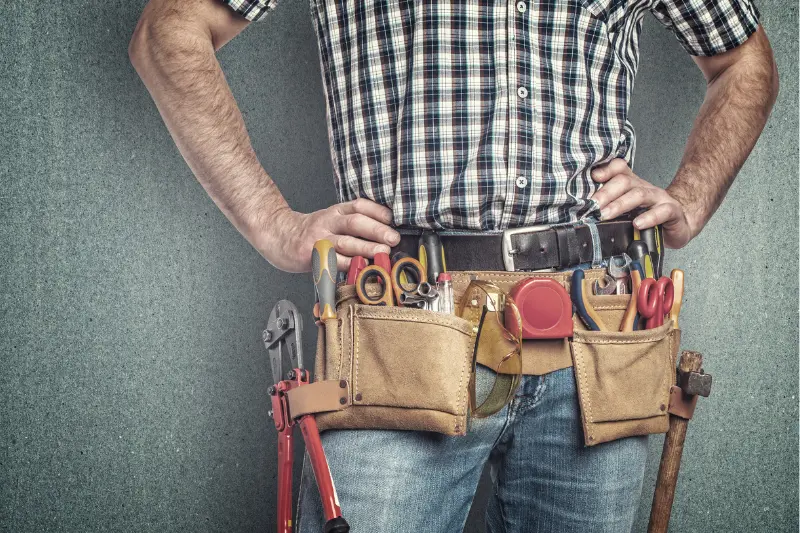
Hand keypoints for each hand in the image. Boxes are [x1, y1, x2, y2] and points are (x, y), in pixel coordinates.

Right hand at [259, 198, 400, 272]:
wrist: (277, 236)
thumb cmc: (309, 232)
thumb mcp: (330, 220)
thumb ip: (352, 224)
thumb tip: (383, 235)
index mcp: (335, 212)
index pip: (359, 206)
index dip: (377, 211)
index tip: (393, 219)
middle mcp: (328, 222)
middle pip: (355, 222)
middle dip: (377, 230)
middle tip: (393, 238)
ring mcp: (319, 239)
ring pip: (346, 241)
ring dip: (367, 247)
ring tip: (383, 252)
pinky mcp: (311, 255)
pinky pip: (332, 261)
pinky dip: (348, 265)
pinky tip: (361, 267)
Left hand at [589, 159, 695, 248]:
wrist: (679, 225)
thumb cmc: (648, 217)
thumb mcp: (626, 211)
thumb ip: (609, 206)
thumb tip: (585, 210)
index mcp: (632, 185)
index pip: (619, 169)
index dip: (606, 170)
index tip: (593, 178)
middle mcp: (644, 187)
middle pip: (624, 181)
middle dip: (606, 193)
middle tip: (593, 206)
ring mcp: (659, 198)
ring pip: (639, 194)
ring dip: (620, 204)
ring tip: (606, 215)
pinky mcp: (672, 211)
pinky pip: (662, 211)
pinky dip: (649, 217)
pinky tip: (638, 224)